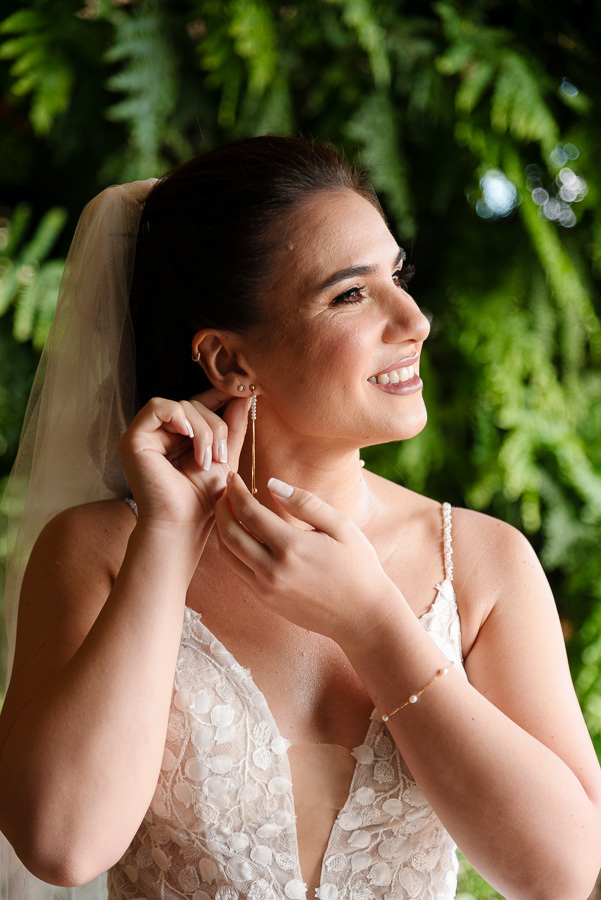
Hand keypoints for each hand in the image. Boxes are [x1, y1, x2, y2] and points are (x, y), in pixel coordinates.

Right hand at [120, 390, 248, 527]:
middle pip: (193, 404)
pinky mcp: (133, 438)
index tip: (245, 393)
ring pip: (181, 405)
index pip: (200, 404)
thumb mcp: (225, 456)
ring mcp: (146, 434)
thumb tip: (245, 395)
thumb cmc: (202, 500)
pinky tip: (189, 440)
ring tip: (205, 459)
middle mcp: (161, 433)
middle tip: (219, 456)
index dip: (220, 397)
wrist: (183, 525)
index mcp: (180, 437)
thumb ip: (233, 426)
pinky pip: (158, 407)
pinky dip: (179, 418)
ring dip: (202, 430)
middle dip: (215, 426)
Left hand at [213, 474, 400, 649]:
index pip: (249, 513)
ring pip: (227, 554)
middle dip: (221, 507)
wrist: (362, 616)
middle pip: (229, 533)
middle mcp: (272, 570)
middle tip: (223, 489)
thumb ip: (305, 503)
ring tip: (227, 509)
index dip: (236, 491)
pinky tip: (241, 534)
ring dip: (221, 528)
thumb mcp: (341, 526)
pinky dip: (232, 548)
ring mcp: (266, 588)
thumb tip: (272, 484)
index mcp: (292, 547)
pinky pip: (238, 570)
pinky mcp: (265, 599)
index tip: (233, 476)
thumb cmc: (358, 566)